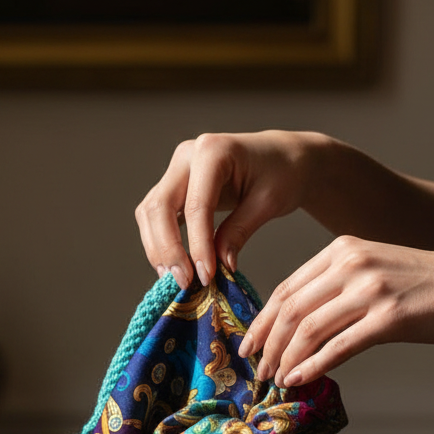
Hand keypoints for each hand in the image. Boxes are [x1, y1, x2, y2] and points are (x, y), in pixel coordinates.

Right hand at [135, 130, 321, 288]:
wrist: (283, 158)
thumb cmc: (282, 174)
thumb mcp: (268, 203)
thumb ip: (239, 231)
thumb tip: (219, 266)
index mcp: (212, 151)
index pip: (195, 206)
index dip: (197, 245)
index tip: (206, 277)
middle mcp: (187, 155)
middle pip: (159, 207)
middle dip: (168, 249)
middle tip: (184, 283)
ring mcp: (177, 170)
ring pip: (150, 213)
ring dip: (158, 249)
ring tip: (176, 279)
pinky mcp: (175, 186)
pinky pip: (157, 216)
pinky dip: (162, 242)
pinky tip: (175, 266)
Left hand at [239, 236, 433, 383]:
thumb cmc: (428, 287)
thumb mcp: (376, 271)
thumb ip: (338, 289)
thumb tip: (300, 327)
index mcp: (343, 250)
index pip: (287, 288)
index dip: (261, 321)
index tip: (248, 345)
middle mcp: (352, 264)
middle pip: (291, 309)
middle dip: (266, 344)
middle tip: (254, 371)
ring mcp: (371, 290)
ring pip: (308, 329)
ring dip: (285, 359)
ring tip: (274, 380)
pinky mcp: (389, 318)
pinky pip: (338, 347)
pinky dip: (311, 366)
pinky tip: (298, 380)